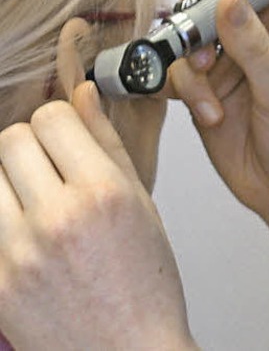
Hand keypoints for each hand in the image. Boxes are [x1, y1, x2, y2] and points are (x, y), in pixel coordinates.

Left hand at [0, 83, 195, 350]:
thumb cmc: (145, 283)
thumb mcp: (140, 201)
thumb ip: (107, 142)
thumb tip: (82, 94)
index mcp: (103, 192)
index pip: (52, 117)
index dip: (59, 120)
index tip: (66, 135)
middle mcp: (58, 218)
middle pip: (12, 140)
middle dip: (30, 144)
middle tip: (49, 166)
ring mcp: (19, 253)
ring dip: (9, 180)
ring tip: (34, 201)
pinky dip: (4, 217)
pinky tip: (28, 233)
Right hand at [169, 0, 268, 350]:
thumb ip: (254, 46)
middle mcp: (254, 28)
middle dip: (195, 25)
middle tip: (199, 54)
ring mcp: (226, 55)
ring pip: (185, 36)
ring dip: (189, 67)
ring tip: (209, 100)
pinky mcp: (203, 83)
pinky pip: (176, 72)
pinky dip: (185, 92)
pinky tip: (210, 115)